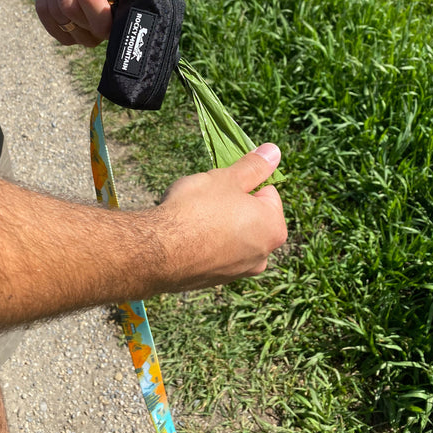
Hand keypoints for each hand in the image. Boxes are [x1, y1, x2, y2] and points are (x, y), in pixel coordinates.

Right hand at [155, 144, 285, 291]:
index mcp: (273, 228)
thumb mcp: (228, 178)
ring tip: (194, 217)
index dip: (243, 183)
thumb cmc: (198, 209)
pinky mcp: (215, 280)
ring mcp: (239, 271)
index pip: (268, 192)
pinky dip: (205, 242)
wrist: (159, 250)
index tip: (222, 184)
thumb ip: (254, 167)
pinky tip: (186, 237)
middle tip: (207, 199)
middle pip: (252, 216)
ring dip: (218, 224)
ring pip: (233, 235)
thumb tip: (274, 151)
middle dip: (232, 205)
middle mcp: (262, 255)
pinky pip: (215, 252)